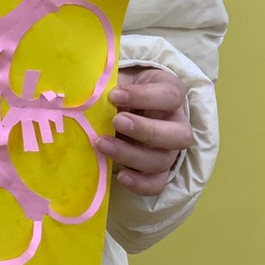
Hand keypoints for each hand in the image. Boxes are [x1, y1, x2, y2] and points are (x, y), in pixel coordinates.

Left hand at [98, 66, 191, 195]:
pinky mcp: (158, 170)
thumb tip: (86, 90)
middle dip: (146, 130)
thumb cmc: (122, 90)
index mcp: (171, 94)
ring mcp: (169, 149)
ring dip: (132, 154)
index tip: (114, 95)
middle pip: (178, 135)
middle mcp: (177, 123)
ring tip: (102, 144)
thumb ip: (110, 85)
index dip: (144, 96)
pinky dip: (140, 183)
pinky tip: (121, 175)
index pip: (170, 95)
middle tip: (116, 121)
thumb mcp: (120, 81)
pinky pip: (157, 183)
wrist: (121, 106)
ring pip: (163, 160)